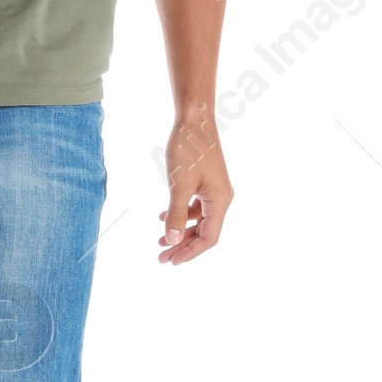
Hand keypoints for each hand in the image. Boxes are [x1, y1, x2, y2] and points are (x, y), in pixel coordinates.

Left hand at [156, 104, 232, 264]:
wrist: (194, 120)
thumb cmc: (188, 149)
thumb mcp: (178, 185)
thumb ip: (175, 214)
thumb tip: (170, 241)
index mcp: (220, 201)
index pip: (208, 238)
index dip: (190, 252)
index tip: (170, 261)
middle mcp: (221, 198)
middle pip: (204, 232)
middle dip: (183, 246)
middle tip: (161, 257)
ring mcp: (214, 190)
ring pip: (199, 220)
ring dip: (180, 231)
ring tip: (159, 241)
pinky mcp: (206, 182)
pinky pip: (196, 206)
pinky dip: (181, 214)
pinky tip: (162, 217)